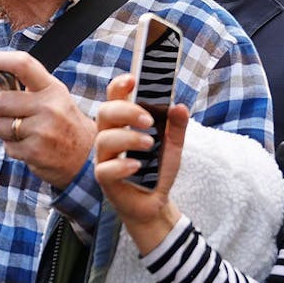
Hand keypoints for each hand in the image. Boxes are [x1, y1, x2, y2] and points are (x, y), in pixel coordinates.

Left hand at [0, 51, 92, 187]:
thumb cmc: (64, 127)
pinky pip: (8, 147)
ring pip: (0, 125)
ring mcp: (44, 129)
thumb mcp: (46, 105)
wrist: (88, 158)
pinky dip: (12, 148)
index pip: (23, 65)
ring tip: (22, 134)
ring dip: (3, 131)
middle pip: (1, 100)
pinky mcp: (37, 151)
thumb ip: (12, 102)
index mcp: (52, 89)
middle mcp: (49, 106)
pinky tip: (28, 148)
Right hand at [93, 73, 186, 253]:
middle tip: (149, 121)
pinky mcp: (104, 178)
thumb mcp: (173, 146)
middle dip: (126, 111)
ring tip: (150, 144)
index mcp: (122, 123)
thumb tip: (179, 106)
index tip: (133, 79)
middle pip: (105, 112)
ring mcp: (104, 157)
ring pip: (104, 139)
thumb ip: (177, 126)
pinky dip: (122, 166)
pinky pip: (105, 168)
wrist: (154, 203)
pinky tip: (137, 167)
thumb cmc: (156, 170)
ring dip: (128, 138)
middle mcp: (109, 136)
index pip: (114, 97)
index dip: (119, 86)